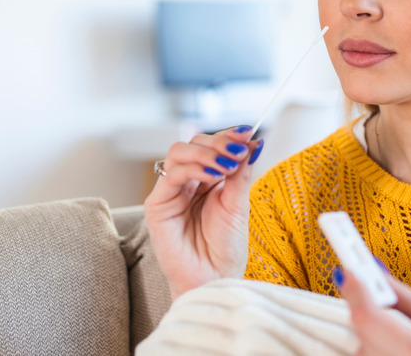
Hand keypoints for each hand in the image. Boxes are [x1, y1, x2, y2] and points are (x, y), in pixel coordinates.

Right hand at [143, 125, 262, 299]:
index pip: (212, 146)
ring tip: (228, 164)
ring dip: (207, 152)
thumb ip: (241, 173)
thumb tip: (253, 142)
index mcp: (207, 180)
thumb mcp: (239, 204)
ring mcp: (171, 191)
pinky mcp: (157, 205)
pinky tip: (214, 176)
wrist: (215, 278)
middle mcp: (188, 182)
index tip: (248, 132)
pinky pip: (172, 175)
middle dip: (219, 142)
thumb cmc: (225, 248)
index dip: (228, 136)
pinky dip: (194, 169)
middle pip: (194, 143)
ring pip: (178, 152)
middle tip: (239, 149)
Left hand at [335, 268, 410, 355]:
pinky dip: (376, 349)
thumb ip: (405, 297)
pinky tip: (400, 350)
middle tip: (389, 305)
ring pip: (361, 347)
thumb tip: (374, 270)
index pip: (369, 316)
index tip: (347, 269)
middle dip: (369, 310)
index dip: (355, 290)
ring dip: (374, 335)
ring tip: (409, 338)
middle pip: (363, 329)